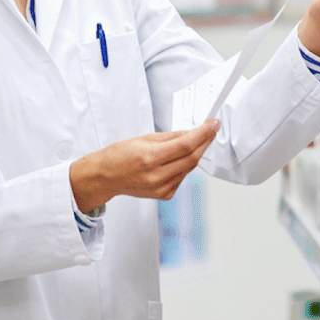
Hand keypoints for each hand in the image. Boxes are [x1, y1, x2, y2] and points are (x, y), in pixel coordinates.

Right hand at [69, 119, 219, 212]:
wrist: (106, 177)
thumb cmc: (120, 155)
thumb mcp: (144, 138)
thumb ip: (171, 137)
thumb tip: (191, 133)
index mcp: (150, 158)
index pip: (185, 145)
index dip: (203, 134)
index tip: (213, 124)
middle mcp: (157, 176)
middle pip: (192, 158)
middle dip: (205, 142)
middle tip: (212, 129)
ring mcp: (161, 188)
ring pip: (189, 168)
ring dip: (195, 153)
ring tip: (194, 141)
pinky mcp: (165, 195)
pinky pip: (183, 177)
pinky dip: (185, 166)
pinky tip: (178, 159)